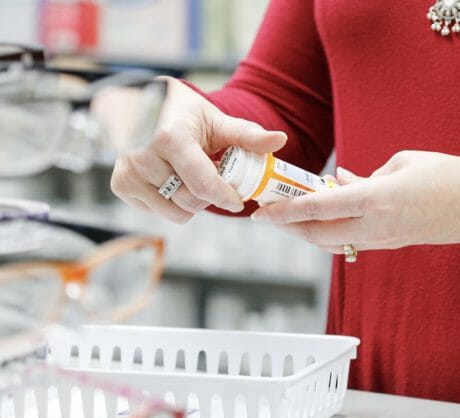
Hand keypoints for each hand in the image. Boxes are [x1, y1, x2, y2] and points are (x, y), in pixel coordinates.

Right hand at [108, 77, 286, 222]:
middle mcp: (143, 157)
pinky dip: (171, 203)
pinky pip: (157, 211)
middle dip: (211, 197)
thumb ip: (248, 135)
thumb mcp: (216, 120)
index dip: (226, 197)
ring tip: (194, 180)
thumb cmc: (184, 113)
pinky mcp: (120, 185)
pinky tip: (173, 180)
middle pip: (191, 201)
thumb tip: (281, 140)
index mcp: (170, 139)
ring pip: (174, 212)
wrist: (140, 104)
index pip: (204, 185)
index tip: (238, 200)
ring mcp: (127, 172)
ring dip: (192, 203)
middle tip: (217, 183)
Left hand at [251, 151, 459, 253]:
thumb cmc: (450, 176)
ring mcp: (384, 240)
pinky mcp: (393, 243)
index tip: (263, 212)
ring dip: (310, 231)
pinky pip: (353, 240)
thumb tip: (342, 182)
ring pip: (334, 242)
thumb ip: (367, 175)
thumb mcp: (404, 162)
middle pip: (319, 235)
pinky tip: (327, 214)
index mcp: (377, 200)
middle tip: (270, 216)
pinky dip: (334, 230)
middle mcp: (376, 226)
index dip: (287, 211)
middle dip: (290, 228)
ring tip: (293, 216)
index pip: (320, 209)